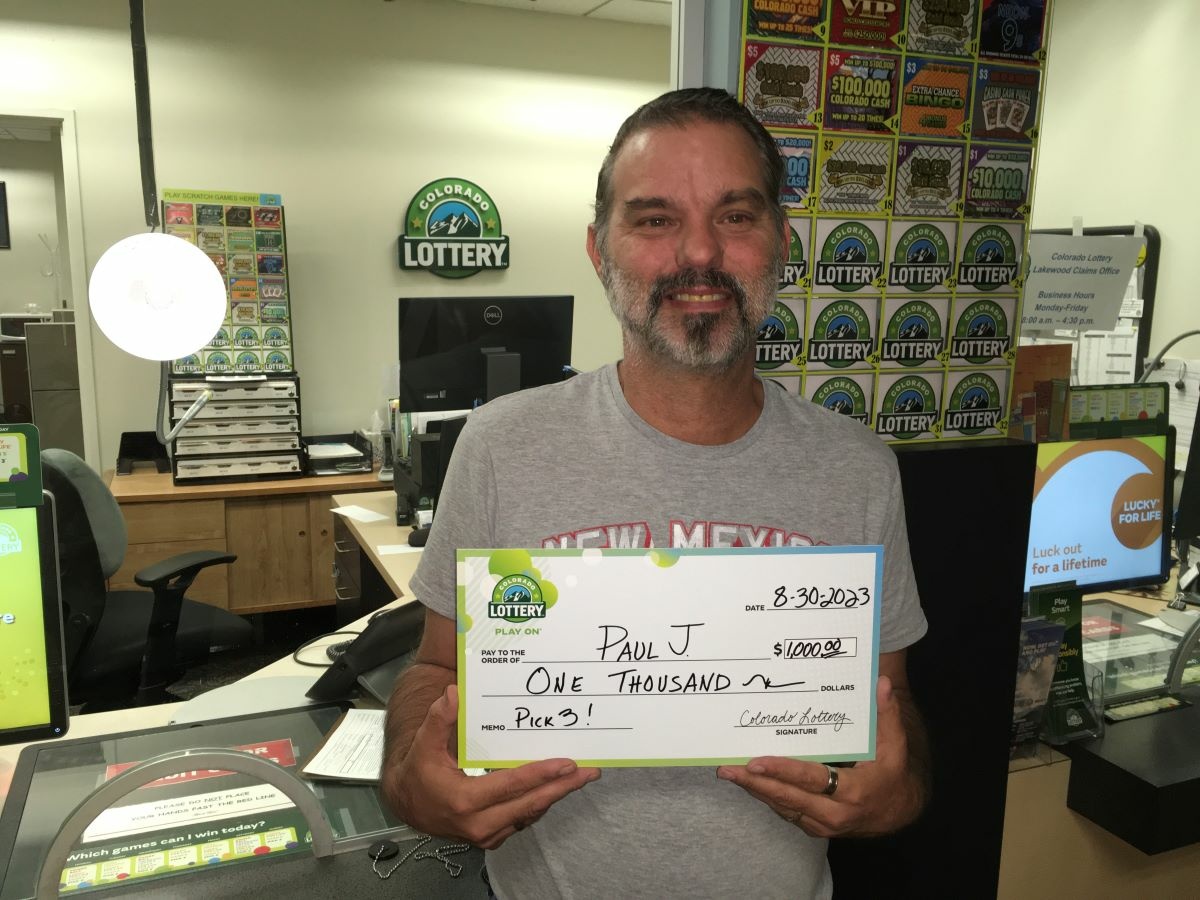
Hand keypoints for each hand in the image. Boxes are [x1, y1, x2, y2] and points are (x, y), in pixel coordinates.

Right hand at [384, 684, 600, 847]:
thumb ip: (439, 719)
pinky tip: (557, 788)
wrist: (407, 804)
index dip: (541, 774)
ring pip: (529, 814)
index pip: (511, 786)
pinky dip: (541, 803)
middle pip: (530, 804)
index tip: (567, 763)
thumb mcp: (424, 743)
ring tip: (581, 778)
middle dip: (562, 787)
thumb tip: (454, 693)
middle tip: (589, 772)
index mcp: (464, 800)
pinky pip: (523, 820)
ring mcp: (486, 834)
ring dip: (556, 796)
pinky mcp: (491, 837)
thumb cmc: (418, 771)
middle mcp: (478, 824)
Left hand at [716, 675, 923, 837]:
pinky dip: (765, 796)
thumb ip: (887, 714)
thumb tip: (881, 683)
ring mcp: (821, 823)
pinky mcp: (812, 826)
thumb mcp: (895, 745)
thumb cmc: (891, 773)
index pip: (811, 780)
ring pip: (781, 806)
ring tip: (728, 772)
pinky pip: (784, 810)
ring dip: (754, 790)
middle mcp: (834, 812)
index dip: (782, 771)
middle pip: (788, 797)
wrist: (897, 812)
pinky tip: (747, 781)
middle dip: (755, 782)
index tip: (756, 762)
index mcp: (852, 791)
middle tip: (727, 768)